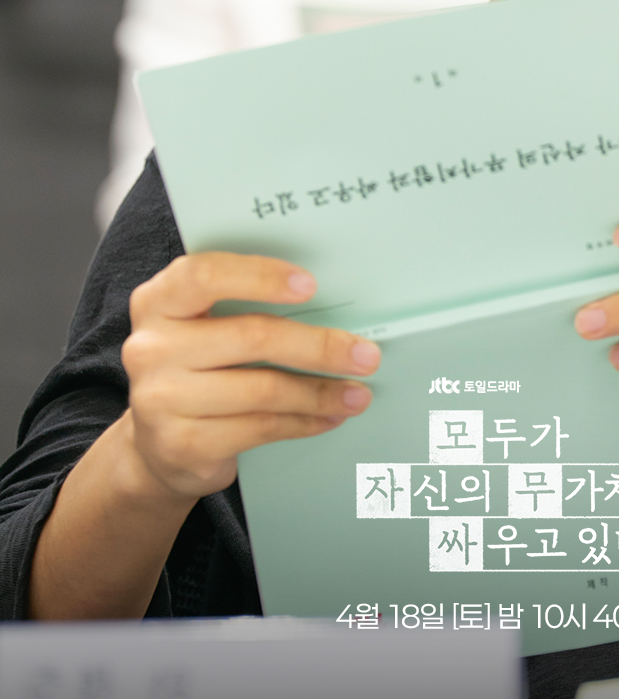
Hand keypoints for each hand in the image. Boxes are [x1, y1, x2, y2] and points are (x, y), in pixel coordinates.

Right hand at [122, 252, 380, 499]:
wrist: (156, 446)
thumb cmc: (196, 368)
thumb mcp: (203, 327)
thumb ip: (242, 306)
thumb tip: (330, 303)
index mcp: (157, 302)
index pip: (204, 275)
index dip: (260, 276)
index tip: (310, 286)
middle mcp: (151, 348)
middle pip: (251, 336)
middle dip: (319, 346)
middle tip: (365, 354)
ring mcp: (161, 400)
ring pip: (263, 389)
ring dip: (320, 392)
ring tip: (357, 392)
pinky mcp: (182, 444)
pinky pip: (260, 428)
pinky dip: (303, 421)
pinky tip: (328, 416)